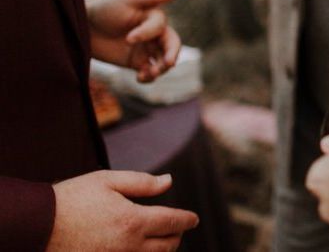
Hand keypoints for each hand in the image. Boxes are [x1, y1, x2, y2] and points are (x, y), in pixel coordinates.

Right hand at [48, 171, 198, 251]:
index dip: (186, 219)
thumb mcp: (109, 180)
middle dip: (177, 236)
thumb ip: (143, 183)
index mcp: (133, 220)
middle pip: (167, 246)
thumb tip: (169, 181)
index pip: (172, 222)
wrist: (38, 226)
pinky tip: (142, 249)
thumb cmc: (73, 199)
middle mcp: (128, 246)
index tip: (194, 218)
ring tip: (164, 239)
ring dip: (163, 249)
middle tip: (180, 227)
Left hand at [87, 0, 181, 81]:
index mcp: (154, 16)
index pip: (160, 27)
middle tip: (169, 63)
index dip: (147, 33)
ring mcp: (146, 48)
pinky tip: (140, 78)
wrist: (84, 26)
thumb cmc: (106, 7)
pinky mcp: (136, 62)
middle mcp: (154, 33)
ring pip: (164, 60)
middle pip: (172, 44)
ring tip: (151, 73)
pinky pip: (149, 72)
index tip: (128, 38)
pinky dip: (149, 77)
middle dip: (172, 54)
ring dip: (162, 68)